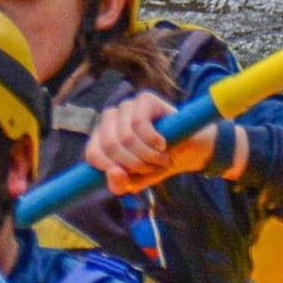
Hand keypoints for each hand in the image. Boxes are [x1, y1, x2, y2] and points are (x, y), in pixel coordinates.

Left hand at [84, 91, 243, 195]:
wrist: (189, 150)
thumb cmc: (158, 164)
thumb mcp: (137, 181)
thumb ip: (120, 184)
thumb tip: (114, 172)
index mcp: (101, 137)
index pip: (92, 153)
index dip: (111, 169)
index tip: (131, 176)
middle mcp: (110, 118)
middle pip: (110, 145)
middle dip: (133, 164)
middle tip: (151, 168)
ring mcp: (126, 106)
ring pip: (126, 136)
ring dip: (146, 155)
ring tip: (160, 159)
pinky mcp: (144, 99)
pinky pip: (140, 124)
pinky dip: (153, 141)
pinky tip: (163, 144)